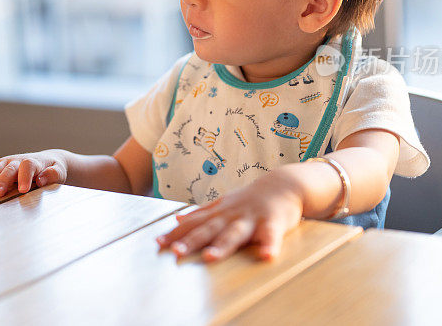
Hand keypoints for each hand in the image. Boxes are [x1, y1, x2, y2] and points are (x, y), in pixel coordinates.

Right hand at [0, 150, 67, 197]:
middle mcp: (17, 160)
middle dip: (1, 181)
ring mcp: (6, 162)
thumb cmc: (53, 169)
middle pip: (7, 169)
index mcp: (34, 162)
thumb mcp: (59, 172)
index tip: (23, 189)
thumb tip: (41, 178)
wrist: (48, 161)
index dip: (25, 177)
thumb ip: (52, 175)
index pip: (28, 167)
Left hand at [156, 175, 303, 261]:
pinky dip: (270, 245)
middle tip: (176, 253)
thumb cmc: (250, 199)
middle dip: (192, 241)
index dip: (176, 233)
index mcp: (218, 213)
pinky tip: (267, 256)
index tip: (157, 242)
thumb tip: (178, 219)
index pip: (193, 224)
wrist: (284, 184)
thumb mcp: (223, 204)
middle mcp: (231, 215)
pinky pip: (272, 236)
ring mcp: (251, 218)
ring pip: (235, 233)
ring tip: (211, 258)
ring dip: (223, 245)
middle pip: (209, 230)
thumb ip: (201, 213)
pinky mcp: (273, 223)